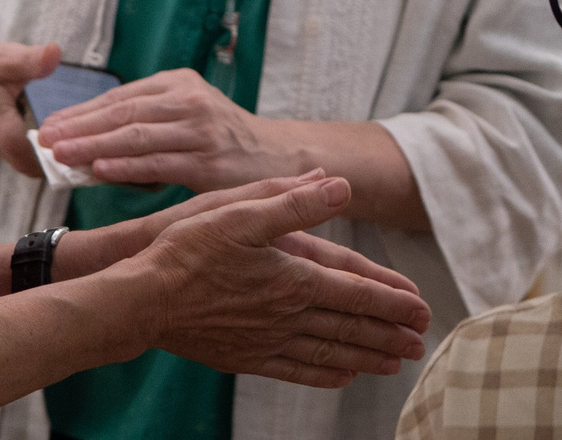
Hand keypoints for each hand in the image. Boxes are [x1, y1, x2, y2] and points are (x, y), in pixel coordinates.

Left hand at [43, 68, 292, 191]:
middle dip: (80, 127)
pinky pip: (159, 162)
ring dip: (94, 146)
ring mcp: (200, 129)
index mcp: (178, 83)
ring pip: (137, 136)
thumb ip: (146, 124)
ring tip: (62, 155)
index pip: (121, 96)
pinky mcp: (209, 160)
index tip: (51, 125)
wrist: (279, 156)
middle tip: (46, 140)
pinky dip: (126, 166)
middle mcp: (189, 100)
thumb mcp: (188, 115)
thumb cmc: (222, 140)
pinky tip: (99, 170)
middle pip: (123, 113)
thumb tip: (88, 146)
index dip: (82, 110)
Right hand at [132, 174, 430, 387]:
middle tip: (422, 340)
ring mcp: (265, 340)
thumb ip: (293, 201)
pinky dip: (324, 374)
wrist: (140, 298)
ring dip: (367, 357)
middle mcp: (285, 314)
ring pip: (329, 352)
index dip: (391, 298)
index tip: (421, 307)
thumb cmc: (186, 249)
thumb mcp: (240, 209)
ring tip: (396, 364)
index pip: (356, 290)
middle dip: (389, 333)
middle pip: (350, 326)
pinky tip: (342, 377)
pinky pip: (295, 370)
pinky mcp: (244, 356)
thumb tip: (338, 184)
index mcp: (292, 276)